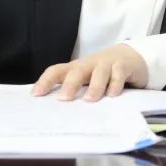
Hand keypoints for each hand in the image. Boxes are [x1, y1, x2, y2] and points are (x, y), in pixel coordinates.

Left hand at [31, 43, 148, 101]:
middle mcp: (89, 64)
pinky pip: (118, 74)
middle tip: (63, 99)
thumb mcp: (87, 79)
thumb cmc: (102, 72)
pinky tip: (113, 95)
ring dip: (94, 86)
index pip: (56, 70)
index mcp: (76, 68)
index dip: (45, 81)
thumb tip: (55, 110)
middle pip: (77, 70)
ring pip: (99, 72)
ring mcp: (106, 64)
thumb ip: (75, 90)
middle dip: (69, 84)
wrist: (130, 56)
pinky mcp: (123, 66)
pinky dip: (115, 84)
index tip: (35, 95)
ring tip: (89, 100)